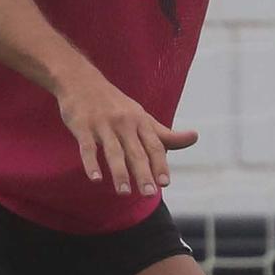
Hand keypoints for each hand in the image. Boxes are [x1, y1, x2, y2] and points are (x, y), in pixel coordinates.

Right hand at [56, 71, 198, 195]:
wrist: (80, 80)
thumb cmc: (114, 104)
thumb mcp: (142, 116)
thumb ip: (165, 134)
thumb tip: (194, 137)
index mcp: (140, 121)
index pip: (154, 146)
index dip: (160, 164)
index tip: (165, 182)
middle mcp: (124, 123)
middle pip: (136, 152)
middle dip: (143, 173)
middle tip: (149, 193)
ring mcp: (103, 125)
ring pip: (113, 151)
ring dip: (119, 173)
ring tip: (124, 192)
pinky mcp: (82, 126)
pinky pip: (88, 148)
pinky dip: (91, 163)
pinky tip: (95, 179)